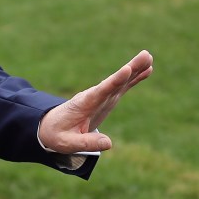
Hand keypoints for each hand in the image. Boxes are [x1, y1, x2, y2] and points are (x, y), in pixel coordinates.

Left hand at [37, 50, 152, 154]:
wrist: (49, 126)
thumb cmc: (56, 134)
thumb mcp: (66, 143)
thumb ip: (86, 143)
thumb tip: (108, 143)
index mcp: (84, 104)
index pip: (101, 91)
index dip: (115, 80)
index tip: (127, 69)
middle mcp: (94, 96)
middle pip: (115, 81)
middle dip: (130, 68)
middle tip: (146, 55)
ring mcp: (101, 96)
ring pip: (120, 81)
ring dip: (135, 69)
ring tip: (149, 57)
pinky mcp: (106, 99)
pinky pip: (122, 87)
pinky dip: (133, 79)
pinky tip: (147, 70)